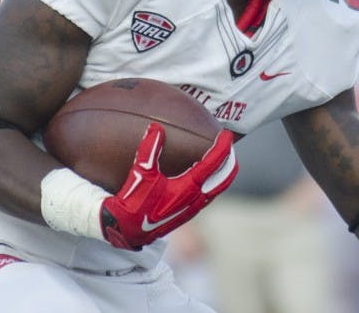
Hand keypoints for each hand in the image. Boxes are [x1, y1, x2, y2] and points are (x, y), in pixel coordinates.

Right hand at [100, 122, 236, 249]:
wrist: (126, 230)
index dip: (222, 147)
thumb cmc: (133, 203)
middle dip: (231, 163)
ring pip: (217, 189)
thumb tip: (156, 127)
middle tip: (232, 147)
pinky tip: (206, 178)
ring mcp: (192, 208)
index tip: (227, 134)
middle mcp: (195, 200)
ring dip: (223, 174)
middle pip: (223, 180)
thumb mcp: (141, 174)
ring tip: (224, 160)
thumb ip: (149, 150)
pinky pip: (208, 196)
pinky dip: (213, 183)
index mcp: (187, 188)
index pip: (212, 164)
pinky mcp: (187, 213)